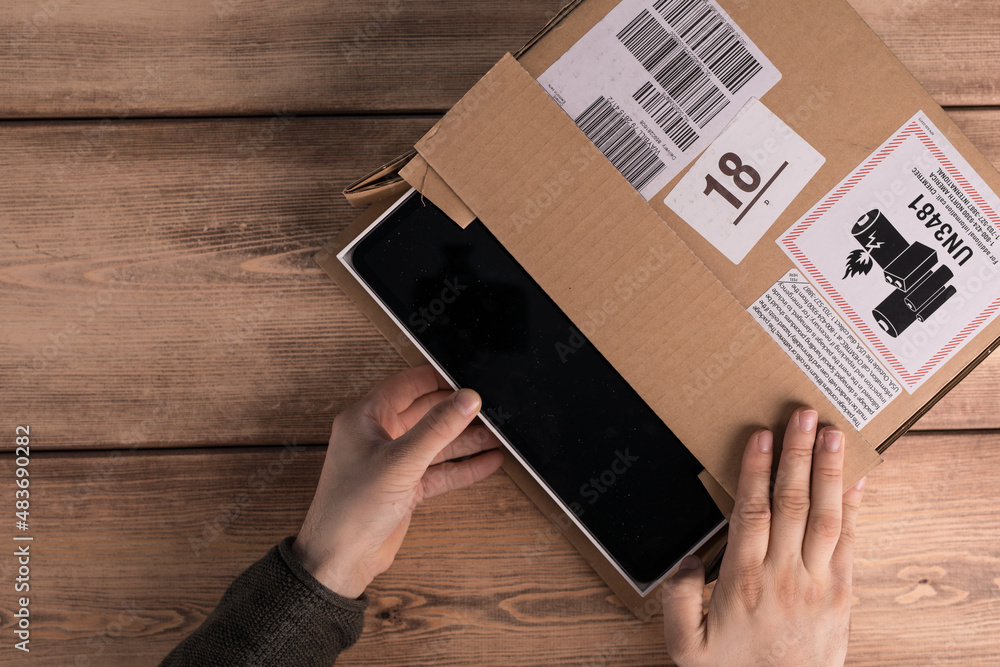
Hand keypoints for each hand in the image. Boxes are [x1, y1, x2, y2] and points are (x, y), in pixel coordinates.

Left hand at [292, 365, 503, 597]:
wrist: (341, 559)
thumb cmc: (351, 508)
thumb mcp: (400, 461)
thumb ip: (437, 428)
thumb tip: (467, 399)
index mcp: (365, 418)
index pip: (407, 385)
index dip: (437, 379)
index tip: (467, 378)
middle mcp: (379, 437)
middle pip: (426, 414)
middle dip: (458, 412)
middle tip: (490, 408)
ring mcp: (394, 463)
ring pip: (437, 443)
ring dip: (466, 440)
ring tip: (499, 435)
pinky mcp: (406, 487)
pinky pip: (440, 470)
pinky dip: (463, 466)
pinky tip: (489, 461)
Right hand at [661, 407, 865, 666]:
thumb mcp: (685, 645)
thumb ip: (677, 600)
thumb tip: (685, 560)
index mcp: (744, 580)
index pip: (752, 511)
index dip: (757, 470)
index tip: (761, 436)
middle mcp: (785, 575)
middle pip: (793, 502)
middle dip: (797, 454)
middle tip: (803, 416)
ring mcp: (818, 583)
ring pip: (827, 516)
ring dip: (829, 471)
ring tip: (833, 434)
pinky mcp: (841, 594)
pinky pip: (850, 542)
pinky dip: (854, 507)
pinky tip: (855, 480)